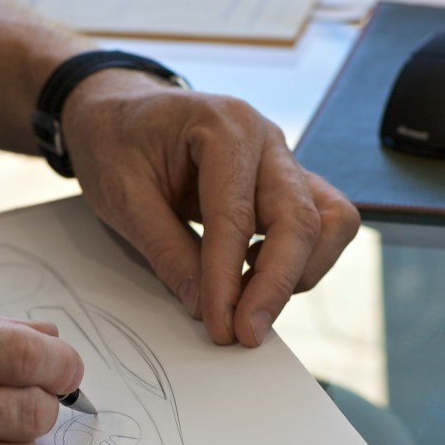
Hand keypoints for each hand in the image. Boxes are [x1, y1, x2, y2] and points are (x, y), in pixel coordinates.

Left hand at [62, 72, 359, 346]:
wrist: (117, 110)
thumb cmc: (115, 142)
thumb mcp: (122, 197)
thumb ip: (166, 251)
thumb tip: (205, 308)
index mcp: (223, 125)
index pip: (237, 215)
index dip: (229, 278)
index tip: (220, 325)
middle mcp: (266, 138)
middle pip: (300, 219)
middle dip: (276, 285)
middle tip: (245, 334)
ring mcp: (282, 159)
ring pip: (329, 221)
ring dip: (300, 272)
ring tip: (251, 304)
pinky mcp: (285, 183)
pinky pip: (319, 223)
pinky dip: (299, 260)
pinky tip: (255, 280)